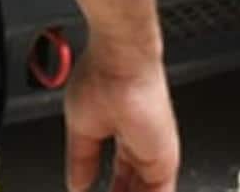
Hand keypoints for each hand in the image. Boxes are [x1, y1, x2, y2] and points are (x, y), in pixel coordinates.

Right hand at [62, 43, 177, 191]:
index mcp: (126, 137)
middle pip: (134, 190)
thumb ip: (81, 160)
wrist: (120, 61)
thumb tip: (75, 185)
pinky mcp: (164, 163)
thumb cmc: (103, 77)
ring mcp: (156, 158)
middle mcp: (144, 149)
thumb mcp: (82, 129)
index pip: (121, 178)